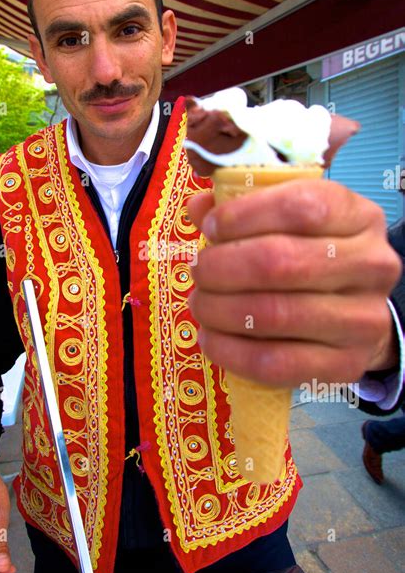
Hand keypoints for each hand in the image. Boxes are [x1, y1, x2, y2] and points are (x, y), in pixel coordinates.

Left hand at [187, 179, 401, 386]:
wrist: (356, 314)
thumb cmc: (312, 256)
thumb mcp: (289, 220)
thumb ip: (245, 206)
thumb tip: (199, 207)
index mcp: (359, 217)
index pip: (300, 207)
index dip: (242, 215)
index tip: (210, 227)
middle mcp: (372, 266)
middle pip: (280, 261)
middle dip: (221, 267)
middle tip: (198, 271)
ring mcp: (364, 320)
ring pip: (275, 314)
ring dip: (220, 309)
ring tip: (201, 303)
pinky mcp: (346, 365)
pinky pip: (275, 362)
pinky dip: (230, 351)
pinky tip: (210, 338)